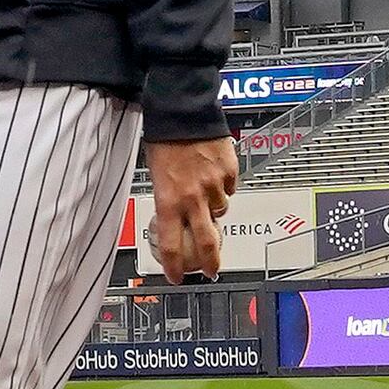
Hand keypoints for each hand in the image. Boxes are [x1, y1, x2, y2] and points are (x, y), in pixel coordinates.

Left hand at [142, 135, 236, 281]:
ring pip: (220, 209)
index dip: (173, 267)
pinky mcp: (230, 172)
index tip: (176, 277)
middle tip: (212, 270)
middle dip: (211, 262)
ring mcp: (215, 185)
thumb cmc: (165, 140)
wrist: (184, 111)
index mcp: (169, 200)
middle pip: (207, 242)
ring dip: (214, 208)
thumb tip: (179, 218)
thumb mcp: (158, 176)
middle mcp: (193, 197)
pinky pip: (230, 187)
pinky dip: (223, 185)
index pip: (171, 245)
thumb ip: (170, 201)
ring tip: (205, 189)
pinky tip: (214, 172)